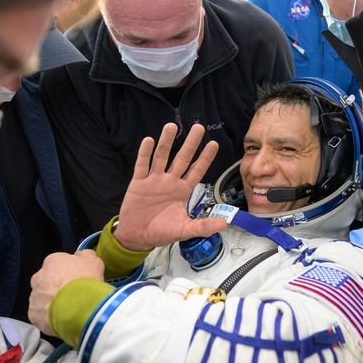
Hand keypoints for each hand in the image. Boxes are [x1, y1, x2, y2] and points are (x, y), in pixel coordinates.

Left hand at [28, 250, 103, 335]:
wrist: (78, 307)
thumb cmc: (85, 282)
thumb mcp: (94, 262)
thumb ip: (86, 255)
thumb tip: (81, 255)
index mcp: (52, 261)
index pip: (58, 264)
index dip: (69, 273)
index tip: (77, 280)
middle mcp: (39, 276)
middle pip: (48, 281)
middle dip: (57, 287)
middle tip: (72, 296)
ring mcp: (34, 295)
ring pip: (43, 298)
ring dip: (53, 302)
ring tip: (68, 310)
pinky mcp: (33, 313)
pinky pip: (41, 315)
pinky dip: (49, 317)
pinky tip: (61, 319)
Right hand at [114, 123, 227, 250]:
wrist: (137, 237)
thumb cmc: (162, 232)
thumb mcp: (185, 230)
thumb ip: (204, 226)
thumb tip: (224, 224)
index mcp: (182, 191)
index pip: (197, 170)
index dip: (205, 158)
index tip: (214, 144)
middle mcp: (170, 182)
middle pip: (182, 158)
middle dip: (190, 144)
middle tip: (198, 127)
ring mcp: (154, 180)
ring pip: (161, 157)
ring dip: (166, 142)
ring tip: (172, 126)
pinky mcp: (138, 183)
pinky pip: (142, 165)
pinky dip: (145, 153)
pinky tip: (149, 141)